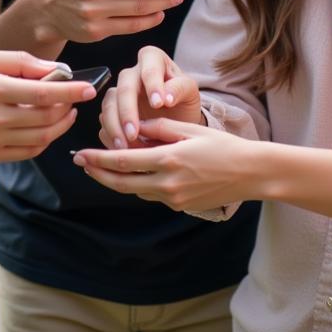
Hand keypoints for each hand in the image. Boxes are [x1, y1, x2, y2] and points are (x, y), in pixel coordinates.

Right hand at [0, 48, 96, 163]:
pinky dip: (43, 142)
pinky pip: (25, 153)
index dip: (72, 92)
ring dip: (60, 126)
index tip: (90, 88)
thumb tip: (57, 69)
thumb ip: (20, 61)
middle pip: (45, 118)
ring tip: (67, 113)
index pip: (43, 94)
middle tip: (79, 98)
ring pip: (39, 138)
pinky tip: (47, 128)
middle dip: (69, 109)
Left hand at [74, 117, 259, 211]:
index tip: (81, 154)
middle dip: (98, 173)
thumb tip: (134, 126)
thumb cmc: (222, 145)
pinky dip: (138, 184)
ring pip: (135, 191)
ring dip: (116, 180)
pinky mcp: (179, 205)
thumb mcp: (189, 129)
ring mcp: (173, 198)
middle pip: (122, 183)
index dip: (99, 158)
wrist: (249, 173)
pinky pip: (151, 194)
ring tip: (101, 167)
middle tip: (81, 163)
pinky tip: (133, 173)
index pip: (123, 161)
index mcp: (168, 159)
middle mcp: (167, 183)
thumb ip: (158, 127)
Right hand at [99, 45, 202, 147]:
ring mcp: (119, 92)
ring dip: (114, 126)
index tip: (159, 104)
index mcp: (152, 60)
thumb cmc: (184, 100)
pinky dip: (110, 136)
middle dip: (127, 112)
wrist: (178, 120)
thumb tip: (165, 97)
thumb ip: (180, 89)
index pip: (149, 68)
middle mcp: (132, 73)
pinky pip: (103, 122)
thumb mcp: (190, 92)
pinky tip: (120, 150)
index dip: (152, 85)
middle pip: (124, 88)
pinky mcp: (111, 111)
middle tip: (134, 133)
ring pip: (108, 104)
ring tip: (124, 147)